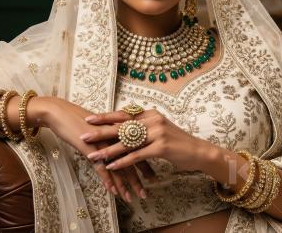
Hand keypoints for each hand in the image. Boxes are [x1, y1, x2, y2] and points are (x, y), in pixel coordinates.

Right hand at [35, 97, 143, 200]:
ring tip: (130, 198)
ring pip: (118, 167)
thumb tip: (119, 145)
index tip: (152, 178)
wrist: (61, 112)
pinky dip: (108, 180)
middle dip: (139, 179)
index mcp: (120, 130)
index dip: (145, 165)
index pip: (137, 150)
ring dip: (124, 184)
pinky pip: (102, 167)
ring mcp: (104, 143)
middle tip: (145, 194)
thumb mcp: (100, 127)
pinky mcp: (91, 148)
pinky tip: (113, 191)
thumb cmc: (79, 119)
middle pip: (131, 160)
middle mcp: (115, 136)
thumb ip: (111, 135)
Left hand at [81, 108, 209, 178]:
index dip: (105, 117)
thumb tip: (124, 126)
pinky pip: (137, 155)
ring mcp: (157, 133)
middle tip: (83, 134)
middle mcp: (153, 120)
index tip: (89, 119)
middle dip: (100, 132)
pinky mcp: (161, 147)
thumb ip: (143, 126)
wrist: (198, 151)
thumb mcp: (160, 129)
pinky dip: (122, 161)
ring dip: (107, 150)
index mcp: (151, 114)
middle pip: (122, 126)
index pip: (124, 114)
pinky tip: (111, 166)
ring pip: (127, 142)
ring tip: (92, 155)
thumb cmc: (177, 142)